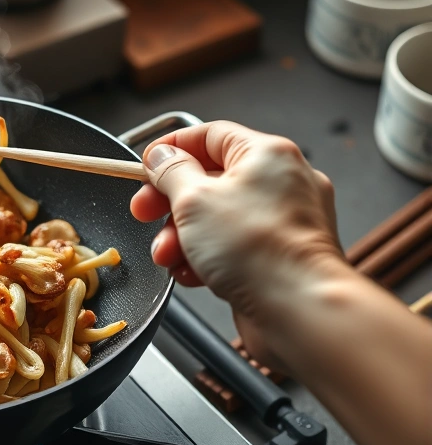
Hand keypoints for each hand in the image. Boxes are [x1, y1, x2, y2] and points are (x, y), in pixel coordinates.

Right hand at [130, 122, 342, 367]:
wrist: (299, 310)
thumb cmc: (257, 250)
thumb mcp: (194, 199)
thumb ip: (170, 171)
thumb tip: (161, 156)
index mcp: (267, 154)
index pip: (209, 135)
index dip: (171, 148)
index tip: (145, 165)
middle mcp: (282, 182)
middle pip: (210, 178)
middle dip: (170, 202)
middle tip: (144, 213)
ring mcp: (285, 221)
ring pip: (218, 217)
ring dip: (183, 236)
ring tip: (167, 256)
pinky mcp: (280, 256)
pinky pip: (233, 246)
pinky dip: (207, 257)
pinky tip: (191, 273)